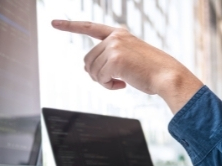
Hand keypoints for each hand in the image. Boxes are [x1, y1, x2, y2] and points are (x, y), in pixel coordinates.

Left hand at [51, 20, 202, 112]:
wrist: (167, 76)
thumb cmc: (150, 72)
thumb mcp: (128, 59)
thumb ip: (109, 59)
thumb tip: (87, 70)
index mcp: (119, 34)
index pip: (89, 27)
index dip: (70, 26)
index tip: (54, 23)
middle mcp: (115, 37)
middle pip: (87, 60)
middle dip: (97, 75)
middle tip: (115, 81)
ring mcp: (114, 46)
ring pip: (91, 71)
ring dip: (103, 82)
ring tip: (121, 82)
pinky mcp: (115, 59)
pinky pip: (99, 78)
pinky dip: (108, 86)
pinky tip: (123, 85)